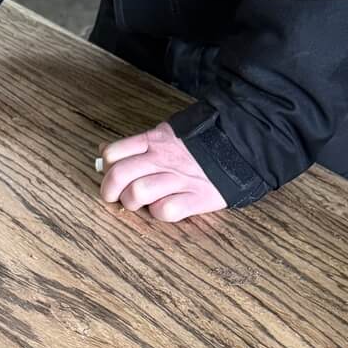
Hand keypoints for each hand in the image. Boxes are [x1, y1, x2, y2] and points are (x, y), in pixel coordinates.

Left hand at [98, 122, 225, 221]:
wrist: (243, 145)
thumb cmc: (200, 144)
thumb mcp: (168, 134)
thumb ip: (138, 144)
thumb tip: (103, 151)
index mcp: (154, 140)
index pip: (113, 153)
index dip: (107, 168)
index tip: (111, 176)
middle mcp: (163, 158)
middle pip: (119, 175)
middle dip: (110, 191)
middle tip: (116, 197)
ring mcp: (179, 178)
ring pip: (137, 193)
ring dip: (134, 203)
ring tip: (144, 203)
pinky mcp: (196, 197)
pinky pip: (165, 211)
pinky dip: (161, 213)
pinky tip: (168, 206)